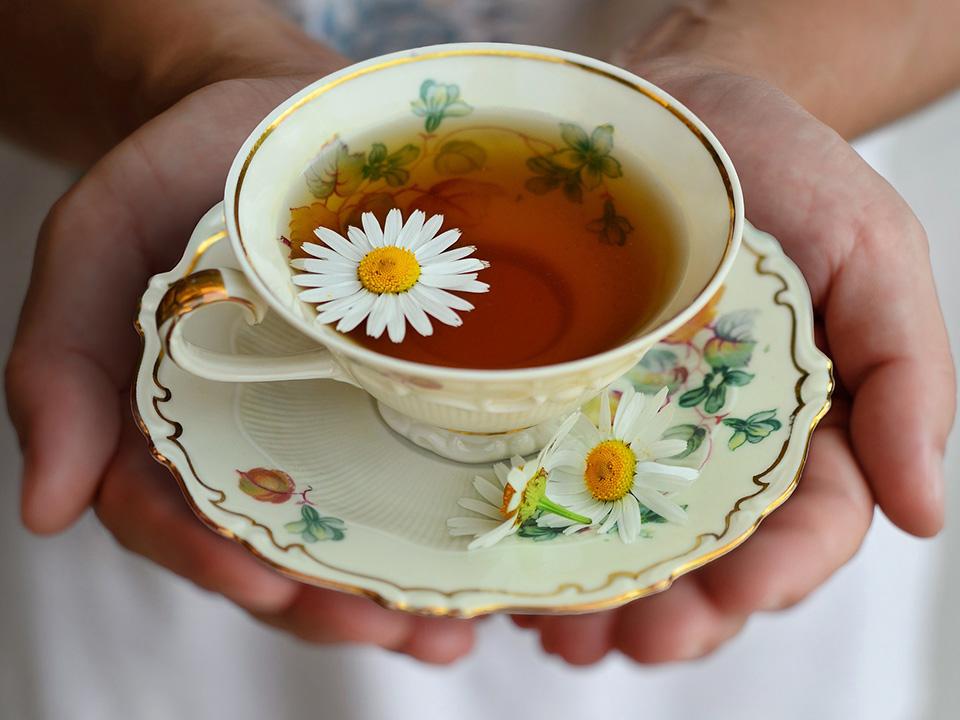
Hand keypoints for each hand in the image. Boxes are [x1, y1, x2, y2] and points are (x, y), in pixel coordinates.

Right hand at [5, 73, 473, 662]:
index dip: (216, 563)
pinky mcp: (393, 393)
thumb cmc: (178, 173)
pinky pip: (416, 471)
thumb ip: (57, 364)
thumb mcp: (95, 242)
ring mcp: (327, 419)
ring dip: (396, 591)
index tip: (273, 590)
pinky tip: (490, 559)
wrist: (276, 113)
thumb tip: (45, 509)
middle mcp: (250, 436)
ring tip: (448, 624)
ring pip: (351, 530)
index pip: (177, 517)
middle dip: (328, 603)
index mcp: (171, 422)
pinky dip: (448, 524)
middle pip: (277, 547)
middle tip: (390, 629)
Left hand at [514, 60, 955, 664]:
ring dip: (600, 602)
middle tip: (631, 641)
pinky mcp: (570, 404)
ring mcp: (640, 429)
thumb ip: (910, 377)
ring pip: (627, 541)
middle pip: (709, 558)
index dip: (778, 573)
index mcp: (806, 426)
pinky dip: (538, 538)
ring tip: (563, 632)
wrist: (685, 117)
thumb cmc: (790, 179)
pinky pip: (553, 484)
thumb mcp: (875, 258)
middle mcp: (721, 444)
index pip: (809, 526)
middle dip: (677, 613)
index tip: (736, 595)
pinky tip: (514, 573)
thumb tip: (924, 511)